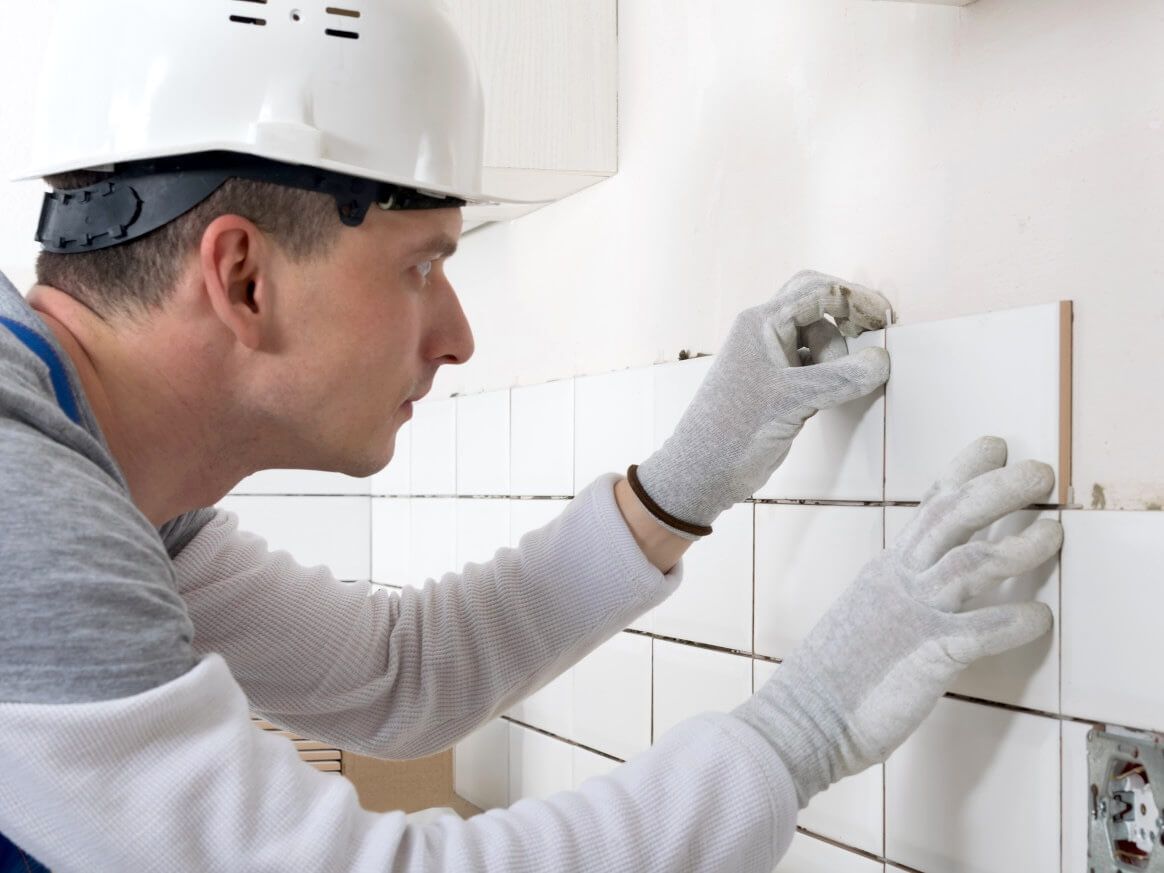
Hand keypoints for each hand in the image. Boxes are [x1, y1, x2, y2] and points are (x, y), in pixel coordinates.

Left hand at [631, 270, 890, 539]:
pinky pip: (816, 367)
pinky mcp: (781, 386)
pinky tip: (834, 394)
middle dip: (845, 318)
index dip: (853, 298)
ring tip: (833, 389)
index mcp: (761, 323)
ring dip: (837, 357)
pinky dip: (831, 375)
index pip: (815, 291)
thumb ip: (841, 378)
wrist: (706, 471)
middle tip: (871, 334)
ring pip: (818, 340)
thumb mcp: (793, 399)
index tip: (883, 316)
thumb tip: (880, 362)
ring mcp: (772, 361)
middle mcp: (765, 335)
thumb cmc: (735, 429)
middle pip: (816, 306)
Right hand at [733, 436, 1061, 807]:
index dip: (964, 471)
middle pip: (952, 516)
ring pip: (971, 561)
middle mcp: (899, 581)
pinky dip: (1016, 621)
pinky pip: (983, 630)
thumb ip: (901, 595)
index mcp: (886, 571)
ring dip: (1019, 544)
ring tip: (1052, 533)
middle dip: (1000, 488)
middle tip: (1039, 471)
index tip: (993, 445)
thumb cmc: (833, 678)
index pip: (928, 506)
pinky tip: (1040, 617)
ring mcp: (913, 615)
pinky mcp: (928, 655)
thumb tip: (933, 589)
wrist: (803, 718)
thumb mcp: (866, 616)